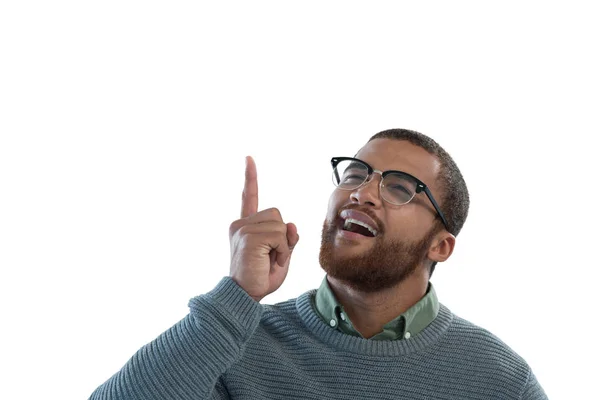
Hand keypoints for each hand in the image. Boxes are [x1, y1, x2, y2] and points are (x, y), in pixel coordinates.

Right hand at [229, 156, 299, 301]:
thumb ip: (287, 238)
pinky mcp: (248, 236)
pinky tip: (269, 261)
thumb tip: (292, 224)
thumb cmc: (260, 279)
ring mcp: (242, 229)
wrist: (245, 297)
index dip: (251, 177)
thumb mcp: (281, 256)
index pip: (249, 197)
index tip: (249, 159)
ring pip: (281, 224)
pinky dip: (282, 251)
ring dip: (283, 245)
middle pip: (277, 214)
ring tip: (269, 260)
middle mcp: (240, 224)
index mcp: (245, 226)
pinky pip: (280, 235)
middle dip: (282, 236)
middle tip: (271, 257)